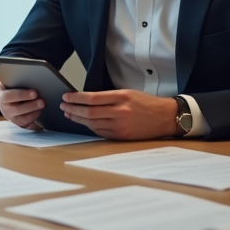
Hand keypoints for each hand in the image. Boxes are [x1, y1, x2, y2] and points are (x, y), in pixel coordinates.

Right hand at [0, 79, 44, 130]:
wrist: (5, 98)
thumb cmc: (10, 87)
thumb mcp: (8, 80)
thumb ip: (13, 77)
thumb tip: (24, 71)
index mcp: (1, 96)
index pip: (8, 96)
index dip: (22, 95)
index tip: (34, 93)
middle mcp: (5, 109)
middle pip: (17, 110)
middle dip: (30, 106)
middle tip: (42, 101)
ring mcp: (12, 118)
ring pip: (22, 119)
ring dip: (34, 113)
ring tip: (43, 106)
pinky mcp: (19, 124)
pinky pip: (27, 125)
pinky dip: (35, 121)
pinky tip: (41, 113)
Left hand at [59, 89, 177, 139]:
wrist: (165, 117)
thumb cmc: (146, 103)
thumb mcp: (128, 93)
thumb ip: (108, 96)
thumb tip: (86, 99)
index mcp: (122, 97)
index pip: (92, 98)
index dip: (76, 98)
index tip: (66, 97)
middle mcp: (121, 112)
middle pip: (89, 112)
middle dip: (73, 109)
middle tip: (63, 106)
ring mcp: (121, 126)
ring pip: (93, 123)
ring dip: (78, 119)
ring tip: (70, 114)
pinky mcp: (122, 136)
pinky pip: (100, 132)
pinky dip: (90, 127)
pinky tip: (83, 122)